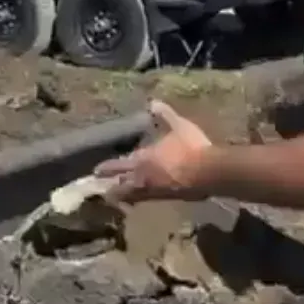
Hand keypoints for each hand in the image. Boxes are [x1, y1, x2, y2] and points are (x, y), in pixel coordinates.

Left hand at [94, 100, 213, 203]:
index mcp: (142, 159)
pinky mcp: (165, 200)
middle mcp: (142, 178)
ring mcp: (153, 192)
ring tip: (113, 197)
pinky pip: (144, 201)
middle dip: (108, 187)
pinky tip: (137, 201)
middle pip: (119, 186)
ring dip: (120, 196)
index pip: (117, 165)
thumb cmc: (191, 147)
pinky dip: (136, 201)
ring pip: (130, 197)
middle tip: (100, 189)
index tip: (96, 171)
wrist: (208, 172)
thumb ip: (165, 115)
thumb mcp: (179, 126)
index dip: (106, 168)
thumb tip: (153, 102)